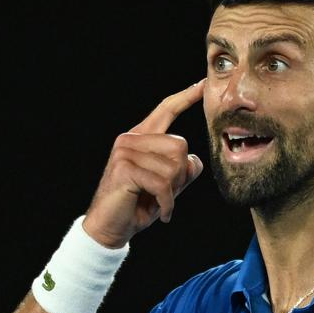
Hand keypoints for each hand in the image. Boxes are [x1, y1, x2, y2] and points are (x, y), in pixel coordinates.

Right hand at [81, 79, 205, 248]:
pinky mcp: (124, 169)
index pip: (166, 110)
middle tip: (168, 194)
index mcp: (141, 137)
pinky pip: (162, 184)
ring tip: (161, 203)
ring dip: (173, 192)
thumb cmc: (138, 206)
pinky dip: (167, 203)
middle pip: (180, 146)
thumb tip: (196, 160)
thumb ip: (182, 171)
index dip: (185, 97)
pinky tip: (162, 213)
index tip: (203, 84)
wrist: (110, 228)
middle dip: (181, 175)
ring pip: (173, 167)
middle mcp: (131, 139)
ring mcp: (125, 152)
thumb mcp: (167, 187)